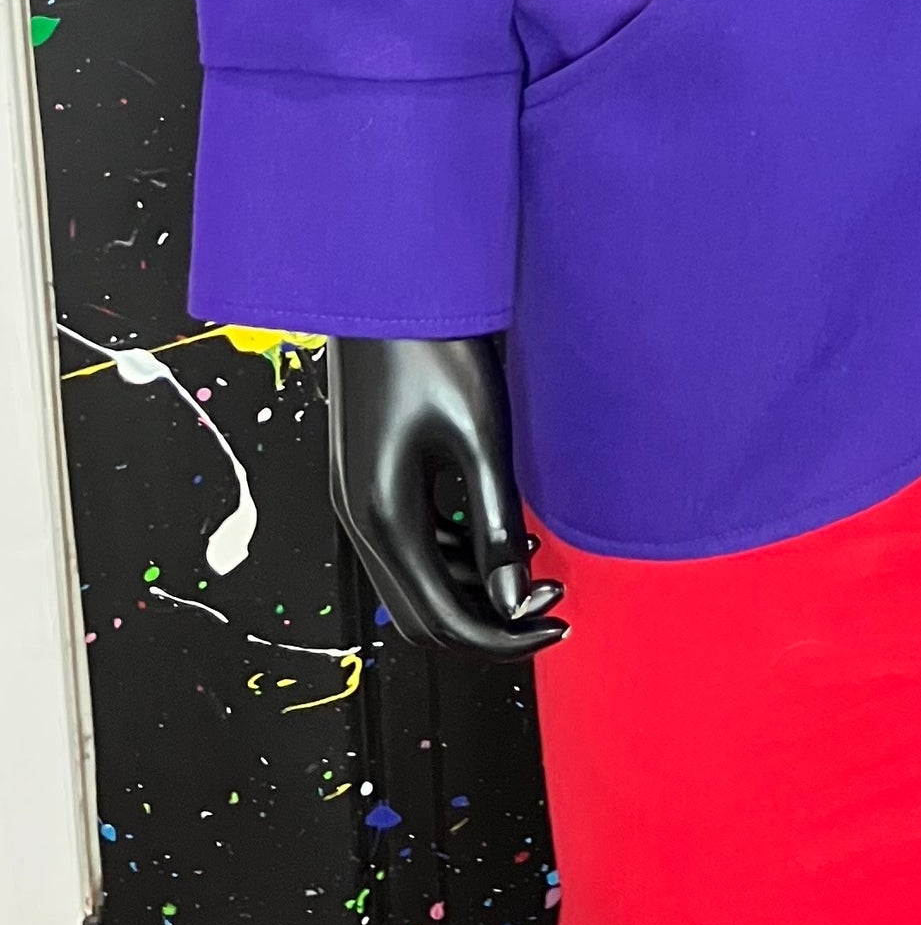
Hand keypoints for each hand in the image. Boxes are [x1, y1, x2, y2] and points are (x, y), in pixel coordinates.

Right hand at [327, 333, 566, 659]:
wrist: (387, 287)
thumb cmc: (434, 347)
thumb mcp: (480, 437)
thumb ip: (497, 524)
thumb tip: (516, 597)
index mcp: (384, 516)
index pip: (443, 617)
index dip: (503, 637)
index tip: (556, 625)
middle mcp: (361, 519)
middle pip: (423, 615)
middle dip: (490, 621)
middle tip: (553, 601)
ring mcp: (359, 501)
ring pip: (417, 583)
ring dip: (476, 589)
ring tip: (542, 569)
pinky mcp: (370, 481)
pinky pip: (413, 545)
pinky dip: (459, 556)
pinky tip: (509, 534)